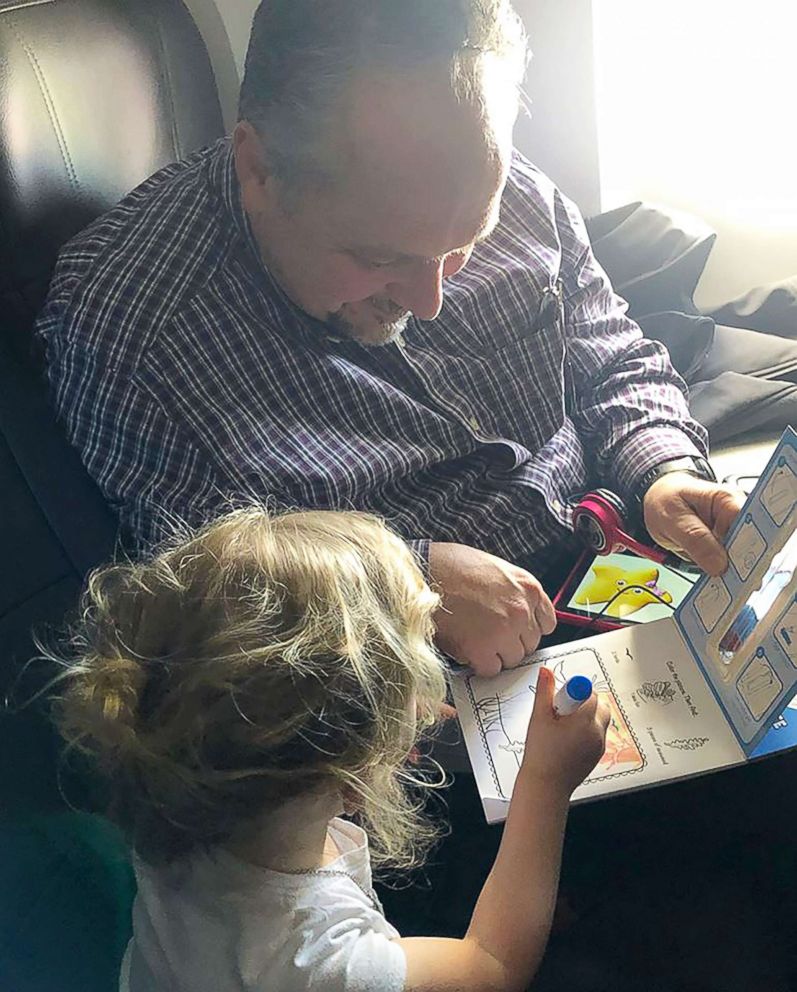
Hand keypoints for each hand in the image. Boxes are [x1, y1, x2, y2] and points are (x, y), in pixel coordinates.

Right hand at [429, 542, 556, 676]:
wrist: (424, 571)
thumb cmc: (451, 565)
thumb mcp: (495, 569)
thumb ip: (512, 592)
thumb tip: (516, 616)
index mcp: (528, 587)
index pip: (547, 623)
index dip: (528, 629)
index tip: (517, 632)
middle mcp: (521, 609)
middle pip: (530, 644)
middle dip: (511, 643)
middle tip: (490, 637)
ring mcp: (504, 630)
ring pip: (512, 659)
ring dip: (496, 655)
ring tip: (475, 640)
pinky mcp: (482, 648)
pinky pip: (491, 669)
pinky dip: (479, 664)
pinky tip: (467, 649)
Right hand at [521, 667, 609, 796]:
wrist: (546, 785)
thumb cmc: (541, 755)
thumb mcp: (539, 717)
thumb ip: (544, 690)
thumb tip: (546, 671)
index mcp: (584, 721)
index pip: (589, 693)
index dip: (573, 692)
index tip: (562, 699)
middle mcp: (597, 732)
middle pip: (599, 704)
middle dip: (583, 702)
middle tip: (563, 711)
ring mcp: (600, 744)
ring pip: (600, 718)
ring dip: (586, 715)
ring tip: (565, 726)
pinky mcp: (599, 753)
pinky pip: (598, 733)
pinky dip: (587, 730)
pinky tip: (568, 739)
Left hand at [643, 472, 744, 575]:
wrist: (657, 503)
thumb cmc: (665, 501)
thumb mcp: (672, 518)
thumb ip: (694, 538)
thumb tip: (719, 564)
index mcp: (726, 499)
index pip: (750, 522)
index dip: (750, 545)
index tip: (741, 565)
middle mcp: (735, 515)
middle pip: (752, 543)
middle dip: (745, 563)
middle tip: (734, 582)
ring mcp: (731, 532)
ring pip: (743, 557)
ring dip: (737, 573)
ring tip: (728, 586)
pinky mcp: (724, 547)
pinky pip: (730, 563)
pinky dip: (726, 575)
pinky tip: (722, 585)